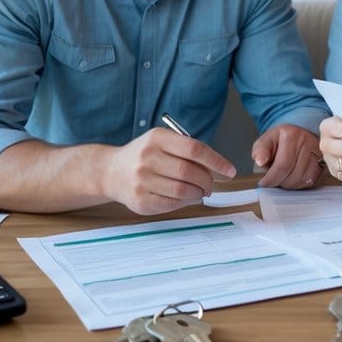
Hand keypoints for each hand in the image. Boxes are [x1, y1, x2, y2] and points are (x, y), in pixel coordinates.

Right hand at [104, 128, 237, 214]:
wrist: (111, 171)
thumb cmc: (144, 155)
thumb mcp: (161, 142)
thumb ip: (187, 151)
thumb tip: (216, 168)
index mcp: (157, 138)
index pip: (194, 149)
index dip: (217, 161)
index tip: (230, 170)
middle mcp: (147, 157)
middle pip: (190, 172)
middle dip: (208, 181)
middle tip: (211, 184)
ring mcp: (142, 180)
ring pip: (183, 190)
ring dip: (198, 193)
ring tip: (199, 191)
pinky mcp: (140, 200)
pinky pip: (172, 204)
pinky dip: (185, 201)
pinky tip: (185, 197)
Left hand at [252, 124, 323, 188]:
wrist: (296, 136)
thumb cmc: (280, 140)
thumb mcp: (266, 141)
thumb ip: (260, 150)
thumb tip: (260, 161)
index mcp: (291, 135)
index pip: (283, 164)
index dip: (272, 178)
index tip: (264, 183)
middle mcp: (307, 142)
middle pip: (293, 174)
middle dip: (280, 182)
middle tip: (273, 181)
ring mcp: (318, 152)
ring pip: (303, 179)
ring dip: (290, 184)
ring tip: (283, 177)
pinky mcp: (323, 162)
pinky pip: (310, 181)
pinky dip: (299, 184)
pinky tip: (293, 178)